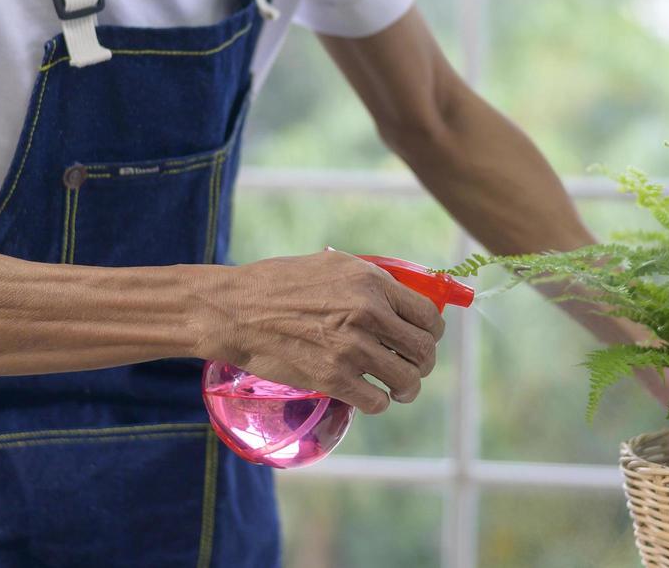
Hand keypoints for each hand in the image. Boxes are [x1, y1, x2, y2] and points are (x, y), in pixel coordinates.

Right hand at [196, 249, 445, 414]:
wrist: (236, 310)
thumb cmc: (279, 283)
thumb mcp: (332, 266)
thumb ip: (370, 282)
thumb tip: (400, 299)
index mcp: (371, 282)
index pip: (427, 314)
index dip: (432, 332)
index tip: (425, 339)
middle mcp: (368, 313)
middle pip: (423, 350)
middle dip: (424, 363)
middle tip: (414, 367)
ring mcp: (351, 348)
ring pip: (406, 380)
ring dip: (407, 388)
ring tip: (399, 389)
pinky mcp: (332, 378)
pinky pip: (376, 401)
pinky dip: (379, 403)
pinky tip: (371, 396)